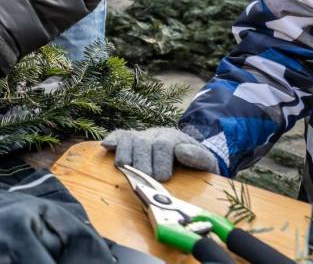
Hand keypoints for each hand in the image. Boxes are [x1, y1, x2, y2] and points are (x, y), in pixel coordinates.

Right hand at [102, 127, 219, 180]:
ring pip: (128, 139)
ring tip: (125, 168)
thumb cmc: (195, 160)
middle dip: (142, 162)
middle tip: (146, 177)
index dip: (160, 162)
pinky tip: (106, 146)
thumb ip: (199, 157)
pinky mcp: (130, 140)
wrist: (187, 151)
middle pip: (142, 143)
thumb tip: (181, 152)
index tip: (162, 177)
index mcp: (173, 137)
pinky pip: (119, 136)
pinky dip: (112, 140)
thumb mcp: (206, 160)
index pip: (162, 145)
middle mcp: (154, 134)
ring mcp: (141, 136)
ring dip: (124, 154)